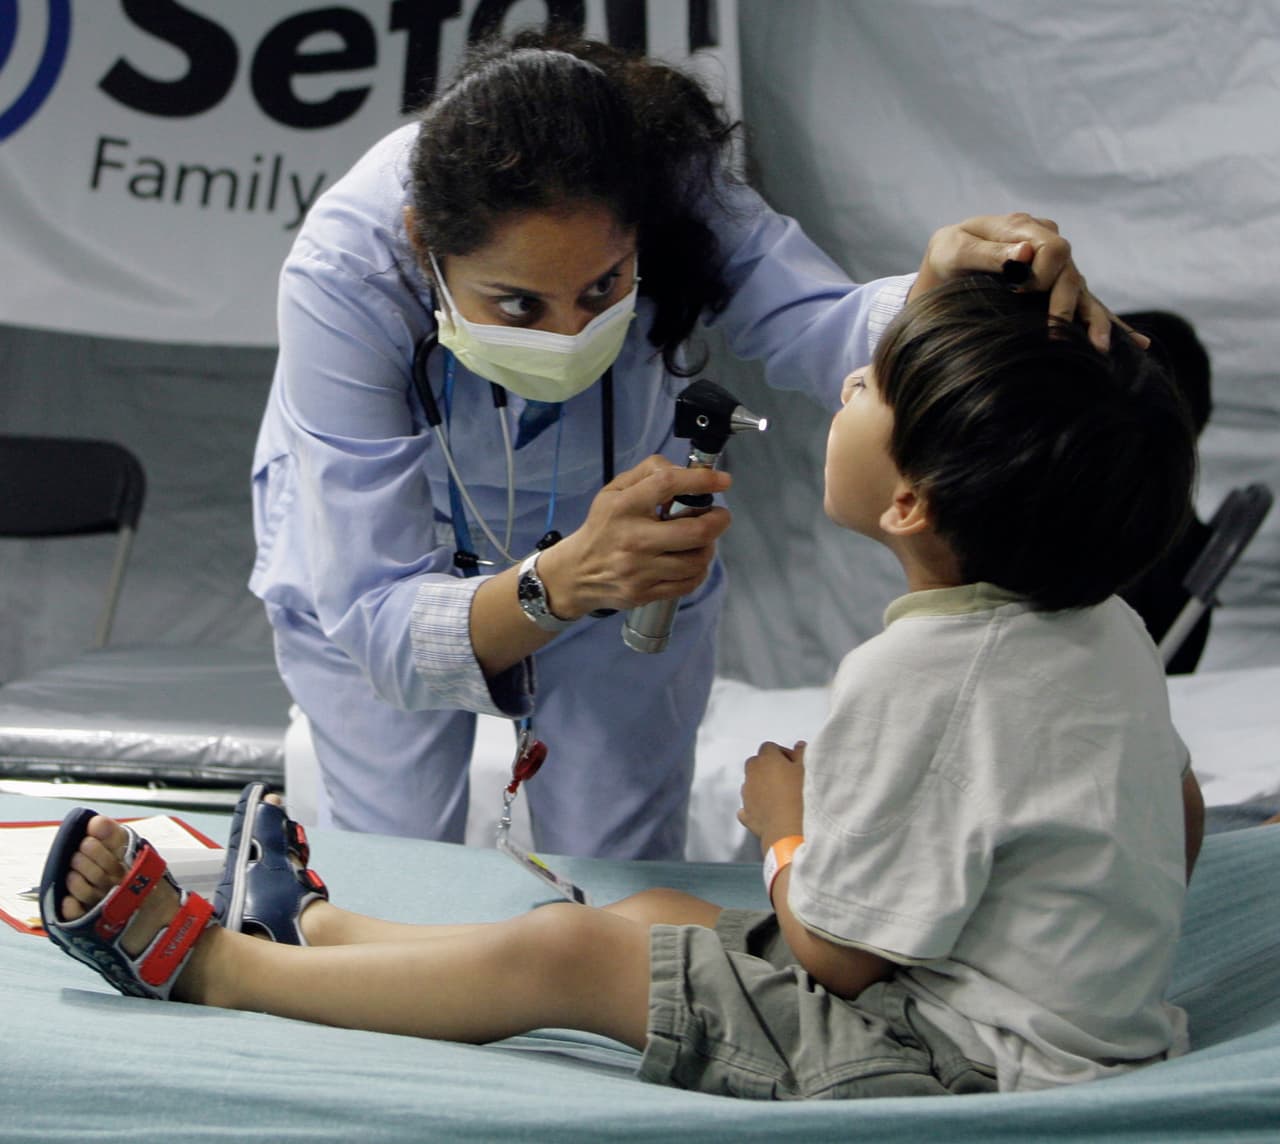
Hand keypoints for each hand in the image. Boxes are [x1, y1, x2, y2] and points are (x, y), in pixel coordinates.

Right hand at [536, 455, 731, 617]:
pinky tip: (691, 560)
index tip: (722, 480)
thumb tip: (683, 471)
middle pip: (695, 532)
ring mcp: (639, 570)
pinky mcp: (644, 593)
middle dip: (718, 521)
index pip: (668, 485)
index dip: (702, 480)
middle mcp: (633, 539)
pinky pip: (688, 583)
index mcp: (624, 507)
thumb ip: (648, 473)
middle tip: (719, 516)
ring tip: (702, 539)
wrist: (576, 572)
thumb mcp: (614, 491)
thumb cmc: (602, 527)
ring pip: (696, 560)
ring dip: (708, 547)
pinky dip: (698, 570)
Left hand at [737, 740, 805, 851]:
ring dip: (762, 786)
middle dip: (768, 767)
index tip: (793, 763)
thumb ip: (802, 753)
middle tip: (787, 778)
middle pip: (756, 763)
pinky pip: (748, 805)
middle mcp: (752, 773)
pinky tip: (769, 811)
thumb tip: (798, 746)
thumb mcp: (807, 769)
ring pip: (751, 783)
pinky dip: (755, 806)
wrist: (790, 830)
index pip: (769, 747)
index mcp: (766, 759)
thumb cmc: (801, 797)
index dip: (782, 753)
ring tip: (781, 796)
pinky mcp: (746, 813)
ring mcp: (746, 794)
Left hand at [911, 212, 1148, 352]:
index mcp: (1025, 228)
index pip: (1052, 248)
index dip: (1041, 273)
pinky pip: (1087, 308)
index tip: (1019, 292)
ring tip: (1101, 348)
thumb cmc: (944, 257)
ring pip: (1083, 294)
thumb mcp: (955, 249)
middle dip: (1065, 306)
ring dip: (1095, 322)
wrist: (941, 270)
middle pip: (1070, 274)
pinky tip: (1137, 345)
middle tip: (1053, 335)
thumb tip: (1028, 252)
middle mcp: (1047, 246)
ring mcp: (1056, 270)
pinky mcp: (1057, 292)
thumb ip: (989, 251)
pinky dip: (1110, 325)